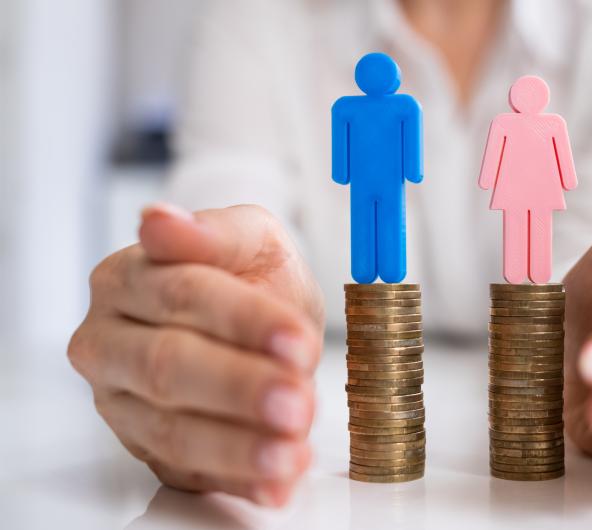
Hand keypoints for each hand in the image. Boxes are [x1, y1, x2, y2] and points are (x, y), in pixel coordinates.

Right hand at [68, 203, 324, 506]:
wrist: (256, 318)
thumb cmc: (248, 274)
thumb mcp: (250, 238)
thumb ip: (214, 232)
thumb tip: (159, 220)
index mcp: (126, 279)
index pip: (183, 295)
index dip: (243, 320)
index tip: (297, 339)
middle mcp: (110, 343)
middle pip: (168, 367)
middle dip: (239, 388)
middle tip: (296, 401)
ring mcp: (122, 403)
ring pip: (171, 430)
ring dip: (237, 446)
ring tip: (291, 452)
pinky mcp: (148, 449)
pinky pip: (188, 472)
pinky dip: (237, 481)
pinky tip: (276, 483)